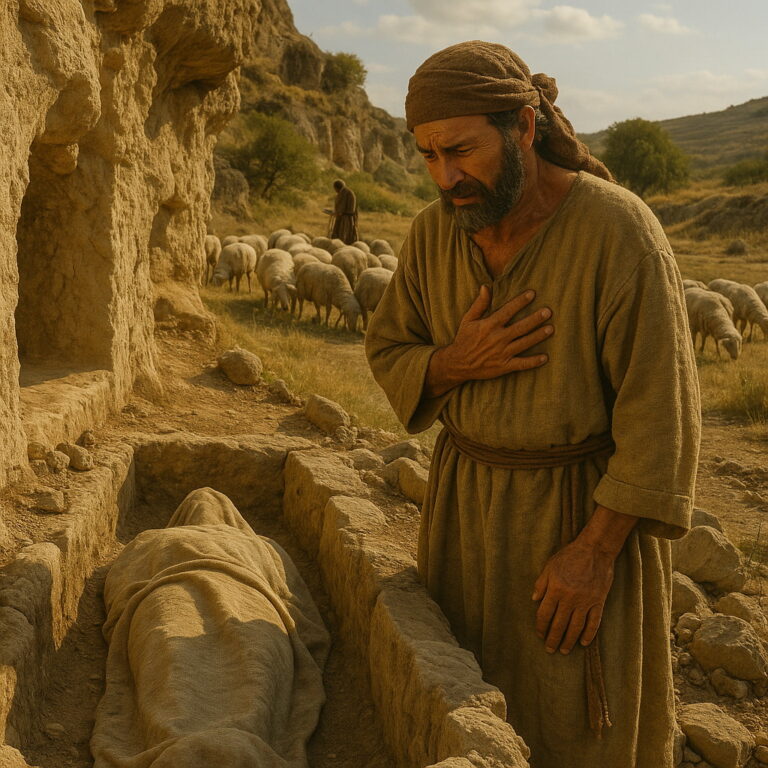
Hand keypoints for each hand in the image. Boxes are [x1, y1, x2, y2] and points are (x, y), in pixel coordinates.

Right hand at [425, 285, 552, 396]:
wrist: (457, 364)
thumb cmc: (464, 340)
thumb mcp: (468, 320)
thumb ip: (479, 304)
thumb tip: (486, 287)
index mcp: (489, 325)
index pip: (508, 311)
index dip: (520, 301)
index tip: (532, 293)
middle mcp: (497, 339)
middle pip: (521, 327)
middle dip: (535, 319)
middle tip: (548, 311)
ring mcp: (502, 353)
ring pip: (524, 343)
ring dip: (538, 336)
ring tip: (550, 329)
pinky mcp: (504, 366)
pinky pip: (521, 364)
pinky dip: (533, 362)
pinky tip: (545, 357)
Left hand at [532, 538, 614, 654]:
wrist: (595, 550)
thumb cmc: (570, 556)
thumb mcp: (550, 566)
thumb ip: (541, 584)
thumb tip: (534, 600)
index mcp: (555, 589)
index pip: (544, 613)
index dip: (540, 626)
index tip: (539, 634)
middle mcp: (569, 598)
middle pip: (559, 624)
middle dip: (553, 639)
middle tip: (550, 649)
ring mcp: (585, 601)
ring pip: (575, 627)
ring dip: (569, 641)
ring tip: (564, 651)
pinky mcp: (598, 602)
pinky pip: (594, 622)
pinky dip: (589, 634)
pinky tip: (583, 642)